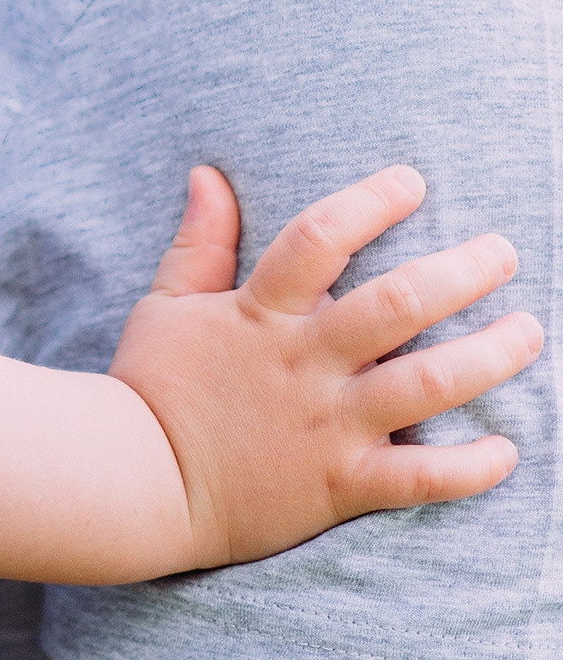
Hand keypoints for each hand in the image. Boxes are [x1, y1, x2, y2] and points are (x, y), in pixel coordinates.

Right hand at [111, 163, 540, 566]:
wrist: (135, 483)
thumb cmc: (151, 389)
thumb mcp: (166, 304)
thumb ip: (199, 241)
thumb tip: (210, 174)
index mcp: (263, 314)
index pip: (322, 237)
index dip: (371, 202)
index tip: (413, 182)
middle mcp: (306, 363)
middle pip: (400, 304)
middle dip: (463, 272)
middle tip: (502, 252)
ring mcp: (328, 425)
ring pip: (428, 384)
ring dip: (489, 356)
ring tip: (528, 332)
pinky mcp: (340, 485)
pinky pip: (420, 478)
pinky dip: (470, 468)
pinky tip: (506, 451)